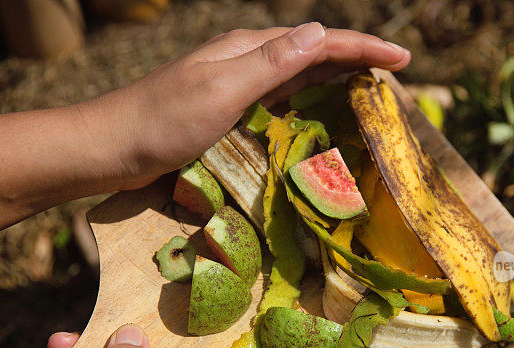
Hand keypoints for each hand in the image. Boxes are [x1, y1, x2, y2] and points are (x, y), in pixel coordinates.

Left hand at [82, 23, 410, 188]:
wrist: (110, 149)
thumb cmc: (162, 122)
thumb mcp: (221, 90)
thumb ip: (271, 64)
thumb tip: (321, 32)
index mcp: (249, 49)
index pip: (320, 42)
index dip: (364, 48)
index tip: (403, 62)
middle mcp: (246, 62)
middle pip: (313, 54)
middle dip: (355, 60)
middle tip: (394, 77)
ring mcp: (236, 88)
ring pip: (299, 76)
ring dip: (335, 79)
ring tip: (367, 90)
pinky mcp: (228, 113)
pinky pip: (281, 101)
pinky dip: (308, 102)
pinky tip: (317, 114)